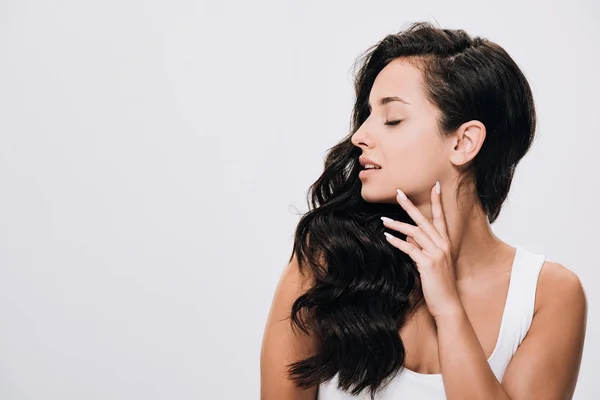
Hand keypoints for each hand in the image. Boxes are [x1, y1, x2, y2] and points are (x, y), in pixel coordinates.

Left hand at [380, 181, 461, 320]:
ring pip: (414, 232)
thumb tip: (408, 237)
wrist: (447, 305)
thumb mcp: (432, 263)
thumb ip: (422, 248)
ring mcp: (436, 253)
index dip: (437, 201)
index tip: (434, 186)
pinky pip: (409, 248)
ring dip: (397, 225)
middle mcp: (442, 245)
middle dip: (410, 205)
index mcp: (445, 243)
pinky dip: (397, 242)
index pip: (440, 218)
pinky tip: (387, 237)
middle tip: (398, 193)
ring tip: (383, 220)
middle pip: (424, 220)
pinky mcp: (428, 263)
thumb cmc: (440, 285)